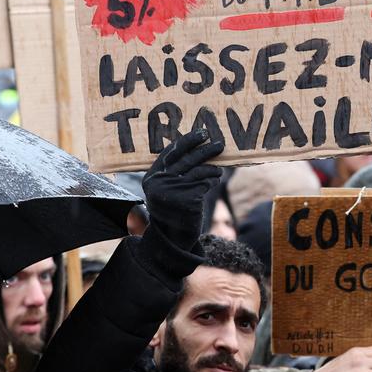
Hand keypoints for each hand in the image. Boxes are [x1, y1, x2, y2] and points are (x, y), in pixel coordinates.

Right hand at [141, 129, 223, 250]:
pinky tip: (214, 182)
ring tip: (218, 171)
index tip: (201, 133)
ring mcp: (173, 190)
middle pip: (186, 158)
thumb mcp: (167, 189)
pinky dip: (213, 181)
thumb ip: (173, 172)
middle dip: (205, 149)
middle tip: (219, 143)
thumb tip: (195, 148)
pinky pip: (206, 182)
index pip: (170, 153)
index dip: (186, 141)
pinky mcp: (188, 199)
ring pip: (199, 170)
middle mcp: (160, 182)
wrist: (174, 238)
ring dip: (213, 169)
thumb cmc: (174, 210)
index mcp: (152, 177)